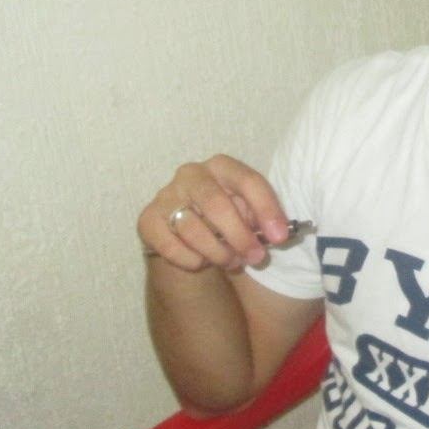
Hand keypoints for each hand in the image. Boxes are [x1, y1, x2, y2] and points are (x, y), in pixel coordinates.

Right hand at [137, 155, 292, 272]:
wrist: (186, 236)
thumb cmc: (225, 220)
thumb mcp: (247, 215)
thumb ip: (261, 220)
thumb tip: (278, 234)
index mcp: (222, 167)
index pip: (248, 181)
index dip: (267, 209)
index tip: (281, 237)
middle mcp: (191, 174)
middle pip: (216, 203)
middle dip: (239, 236)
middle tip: (256, 257)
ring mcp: (166, 195)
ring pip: (192, 229)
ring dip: (217, 253)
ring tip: (231, 262)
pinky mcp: (148, 220)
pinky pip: (170, 246)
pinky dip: (190, 260)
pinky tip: (201, 262)